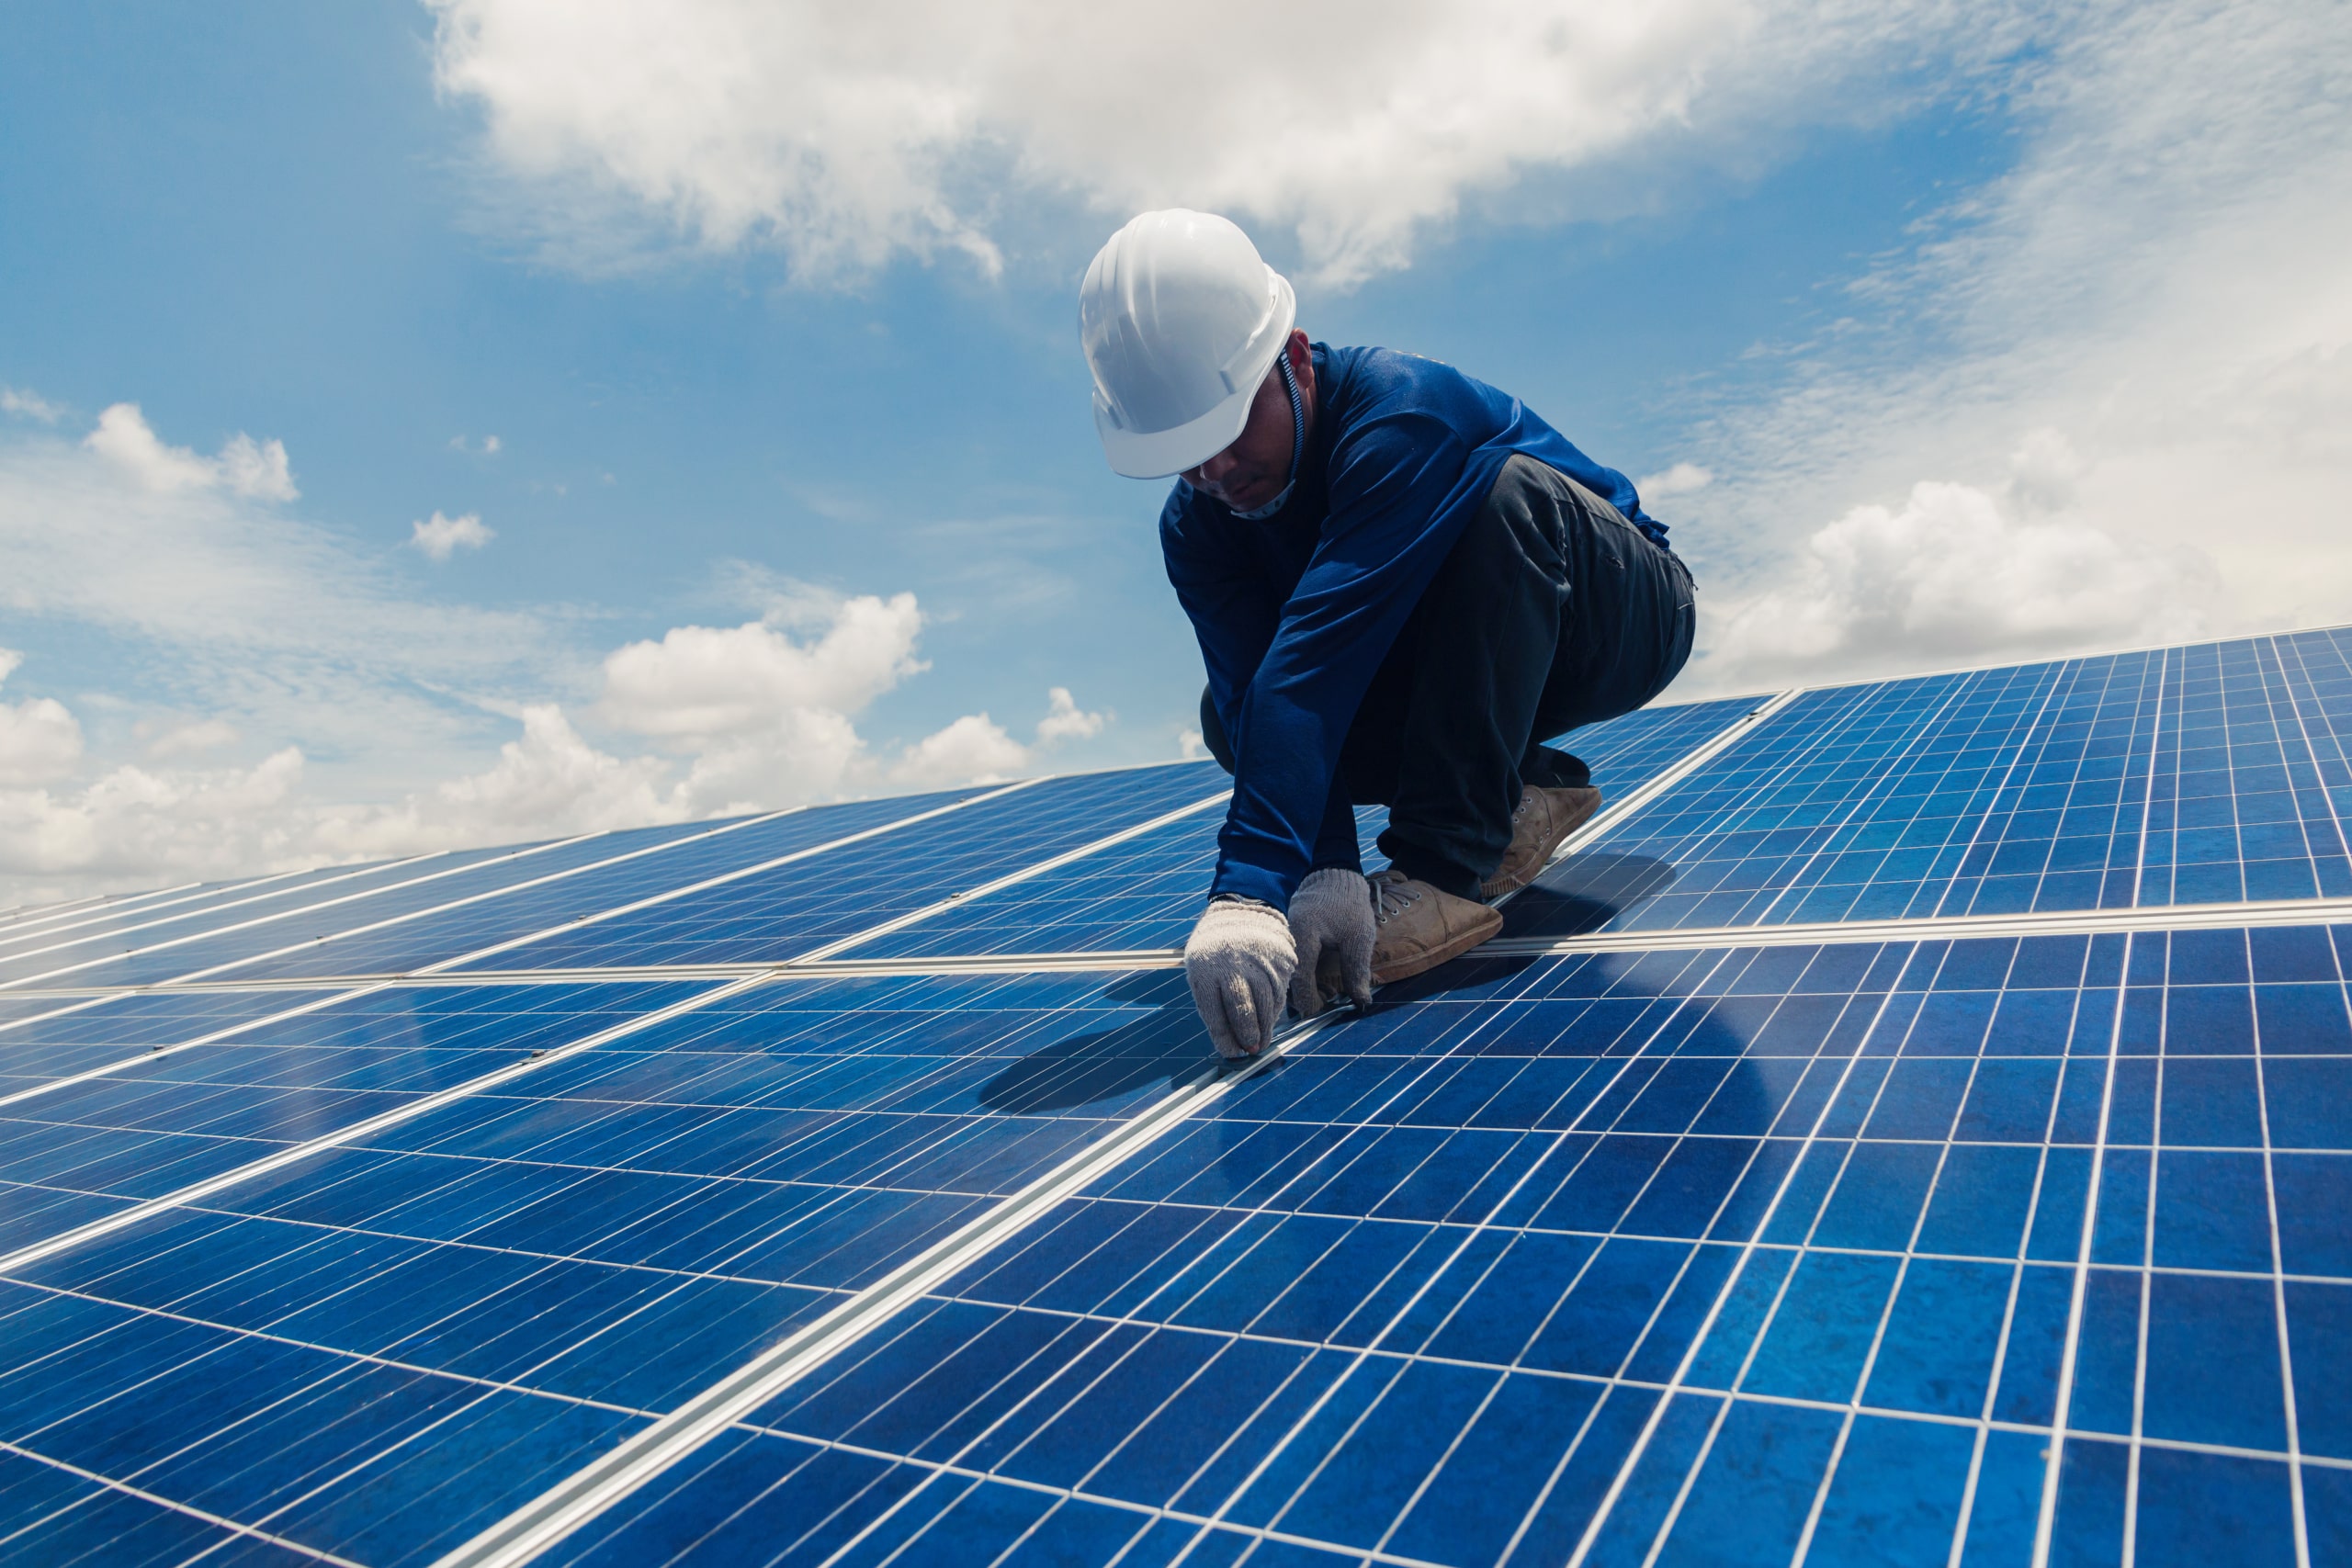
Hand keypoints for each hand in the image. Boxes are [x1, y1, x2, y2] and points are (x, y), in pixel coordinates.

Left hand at [1184, 896, 1295, 1057]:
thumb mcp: (1201, 971)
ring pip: (1266, 1003)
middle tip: (1252, 1049)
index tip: (1232, 1053)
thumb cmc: (1214, 950)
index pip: (1215, 1014)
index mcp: (1206, 970)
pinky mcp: (1279, 958)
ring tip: (1263, 1039)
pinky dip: (1276, 1008)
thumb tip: (1229, 1043)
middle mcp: (1233, 964)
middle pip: (1243, 1009)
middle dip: (1249, 1035)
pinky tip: (1270, 1015)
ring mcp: (1258, 960)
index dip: (1225, 1038)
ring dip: (1266, 1026)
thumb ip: (1213, 1005)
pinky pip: (1281, 990)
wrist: (1240, 911)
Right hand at [1285, 867, 1373, 1016]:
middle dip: (1304, 997)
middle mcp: (1286, 938)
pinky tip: (1314, 981)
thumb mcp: (1358, 938)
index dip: (1310, 1002)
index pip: (1299, 980)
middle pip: (1287, 980)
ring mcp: (1283, 938)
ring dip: (1301, 988)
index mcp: (1302, 936)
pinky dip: (1299, 975)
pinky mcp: (1285, 939)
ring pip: (1285, 973)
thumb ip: (1356, 971)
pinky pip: (1287, 963)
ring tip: (1321, 994)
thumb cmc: (1349, 905)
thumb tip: (1361, 1003)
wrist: (1335, 877)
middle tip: (1324, 1005)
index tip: (1322, 1012)